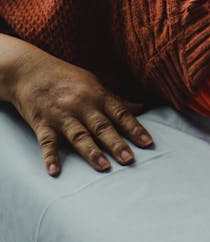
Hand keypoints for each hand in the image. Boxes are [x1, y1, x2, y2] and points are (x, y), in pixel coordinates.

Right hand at [0, 36, 152, 175]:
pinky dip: (50, 156)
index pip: (121, 114)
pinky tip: (54, 171)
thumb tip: (142, 107)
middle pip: (102, 126)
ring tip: (103, 167)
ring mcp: (61, 115)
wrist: (30, 70)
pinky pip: (47, 142)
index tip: (147, 143)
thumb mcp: (95, 84)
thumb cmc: (67, 78)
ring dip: (91, 151)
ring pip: (79, 135)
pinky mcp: (42, 123)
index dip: (135, 128)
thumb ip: (117, 100)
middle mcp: (82, 106)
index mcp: (98, 96)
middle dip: (116, 143)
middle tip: (129, 159)